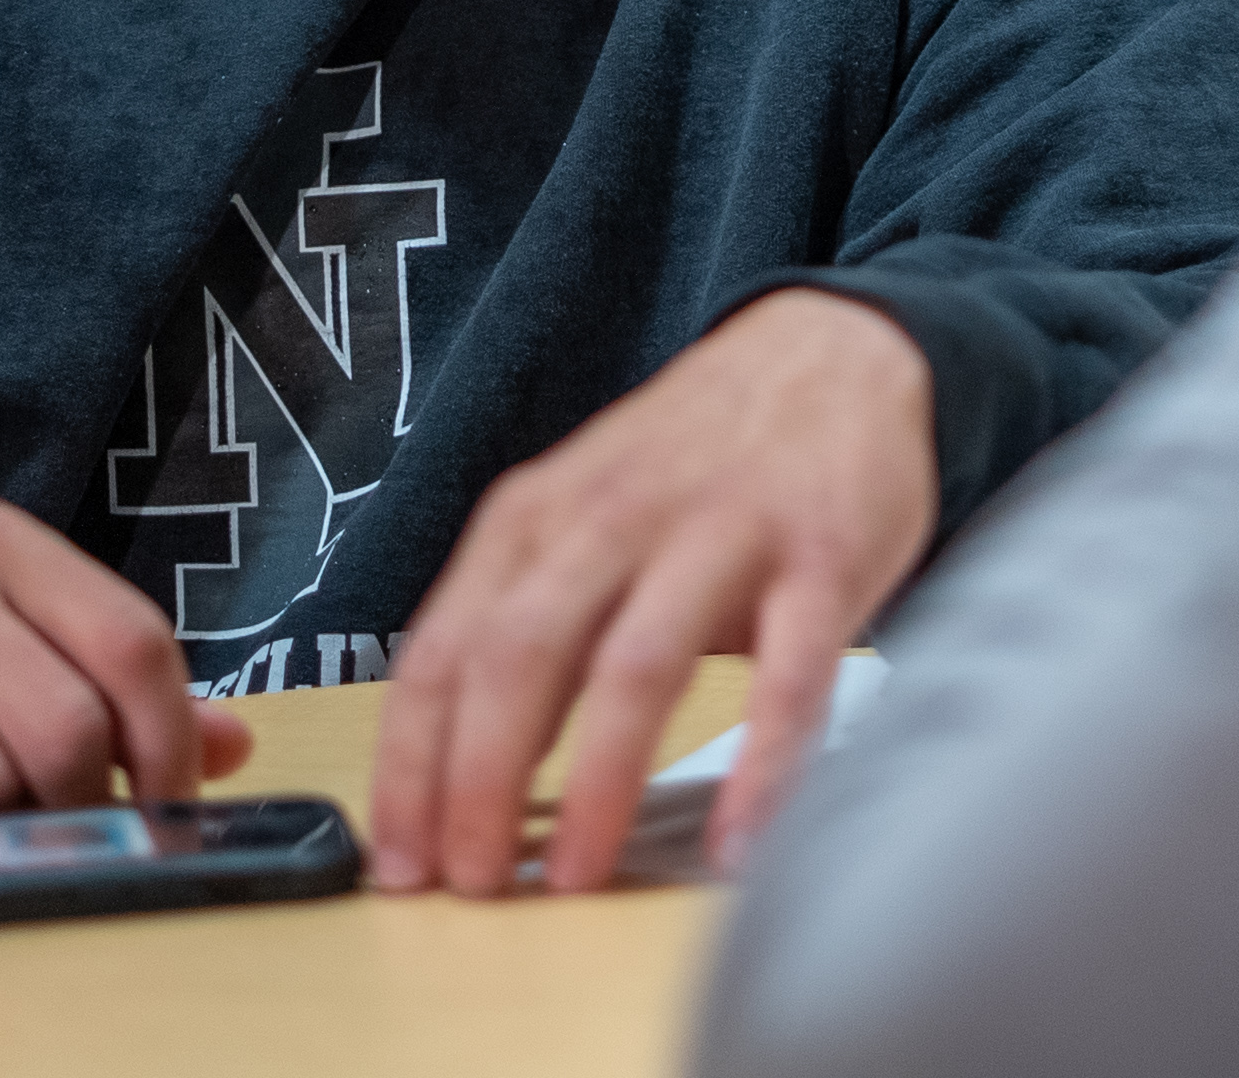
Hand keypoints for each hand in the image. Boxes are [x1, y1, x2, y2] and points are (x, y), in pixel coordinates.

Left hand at [365, 287, 933, 895]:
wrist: (836, 353)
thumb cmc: (697, 463)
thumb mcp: (583, 513)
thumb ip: (527, 619)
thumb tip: (465, 774)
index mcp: (538, 516)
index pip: (443, 650)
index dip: (411, 766)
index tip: (401, 860)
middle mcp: (616, 518)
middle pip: (520, 656)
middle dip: (482, 783)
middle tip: (475, 885)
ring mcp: (722, 533)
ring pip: (637, 666)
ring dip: (597, 784)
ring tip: (578, 876)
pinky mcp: (823, 557)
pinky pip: (789, 676)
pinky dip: (762, 767)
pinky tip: (743, 842)